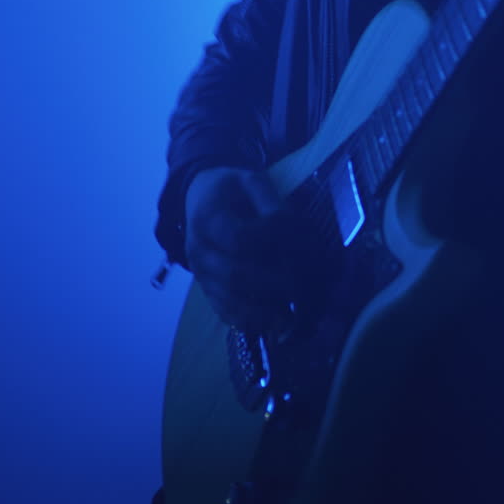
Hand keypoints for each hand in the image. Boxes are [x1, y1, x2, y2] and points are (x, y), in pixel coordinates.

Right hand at [184, 167, 291, 329]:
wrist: (200, 199)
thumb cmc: (231, 191)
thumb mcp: (249, 180)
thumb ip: (270, 201)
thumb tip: (290, 228)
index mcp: (208, 218)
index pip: (240, 238)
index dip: (273, 246)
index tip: (301, 249)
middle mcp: (198, 250)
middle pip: (235, 275)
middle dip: (274, 284)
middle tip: (304, 286)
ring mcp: (200, 274)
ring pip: (230, 300)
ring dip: (264, 310)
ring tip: (293, 313)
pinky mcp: (206, 290)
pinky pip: (225, 312)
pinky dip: (251, 321)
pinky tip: (276, 323)